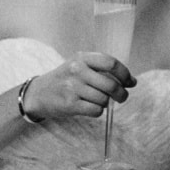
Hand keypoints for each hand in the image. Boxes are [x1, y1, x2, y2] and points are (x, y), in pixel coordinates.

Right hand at [21, 52, 136, 120]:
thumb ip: (103, 70)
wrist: (38, 94)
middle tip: (122, 97)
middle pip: (111, 84)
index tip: (130, 82)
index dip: (125, 74)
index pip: (111, 63)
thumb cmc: (64, 80)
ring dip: (107, 103)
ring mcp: (72, 87)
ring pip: (104, 99)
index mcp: (82, 58)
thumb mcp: (79, 66)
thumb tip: (131, 81)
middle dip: (121, 93)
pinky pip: (96, 110)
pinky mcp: (70, 104)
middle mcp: (77, 70)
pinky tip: (91, 107)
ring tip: (100, 101)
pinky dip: (98, 111)